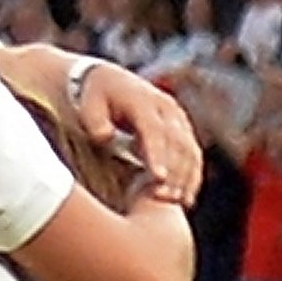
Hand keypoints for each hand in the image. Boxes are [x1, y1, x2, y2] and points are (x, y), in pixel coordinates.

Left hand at [71, 57, 205, 202]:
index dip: (158, 155)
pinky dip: (192, 175)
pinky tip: (186, 196)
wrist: (107, 79)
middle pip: (178, 143)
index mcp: (144, 101)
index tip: (158, 178)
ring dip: (187, 177)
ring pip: (190, 150)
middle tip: (165, 198)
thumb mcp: (89, 104)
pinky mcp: (181, 129)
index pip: (155, 131)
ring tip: (178, 201)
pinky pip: (192, 154)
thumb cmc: (94, 95)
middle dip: (175, 172)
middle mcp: (167, 108)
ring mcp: (177, 118)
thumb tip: (106, 138)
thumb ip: (95, 121)